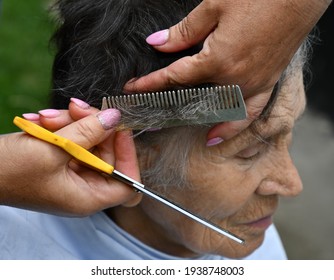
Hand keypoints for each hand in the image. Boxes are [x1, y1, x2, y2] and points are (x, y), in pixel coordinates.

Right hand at [0, 99, 141, 214]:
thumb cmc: (8, 171)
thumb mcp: (52, 149)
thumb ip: (88, 132)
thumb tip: (115, 117)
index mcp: (87, 198)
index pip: (128, 184)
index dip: (128, 157)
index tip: (118, 129)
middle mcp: (83, 188)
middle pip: (108, 154)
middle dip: (93, 127)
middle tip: (76, 108)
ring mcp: (71, 173)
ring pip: (90, 142)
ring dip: (72, 122)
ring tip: (47, 116)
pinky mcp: (60, 160)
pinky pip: (73, 139)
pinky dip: (61, 126)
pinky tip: (40, 120)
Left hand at [125, 0, 329, 140]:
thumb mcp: (214, 7)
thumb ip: (183, 32)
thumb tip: (157, 43)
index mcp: (218, 61)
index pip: (175, 77)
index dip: (151, 83)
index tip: (133, 89)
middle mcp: (235, 80)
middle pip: (195, 98)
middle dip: (172, 105)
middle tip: (154, 111)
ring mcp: (253, 85)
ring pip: (220, 112)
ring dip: (200, 122)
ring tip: (180, 128)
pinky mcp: (268, 82)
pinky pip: (250, 113)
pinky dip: (235, 126)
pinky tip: (221, 134)